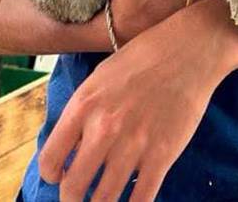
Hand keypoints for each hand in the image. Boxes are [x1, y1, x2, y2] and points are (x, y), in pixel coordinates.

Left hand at [38, 6, 231, 201]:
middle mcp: (103, 129)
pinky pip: (141, 198)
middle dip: (71, 200)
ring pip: (105, 200)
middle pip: (74, 188)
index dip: (51, 175)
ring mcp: (133, 145)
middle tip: (76, 200)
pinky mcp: (162, 156)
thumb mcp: (98, 79)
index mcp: (82, 107)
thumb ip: (82, 113)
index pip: (50, 159)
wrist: (186, 51)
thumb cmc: (141, 59)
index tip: (59, 177)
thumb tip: (70, 145)